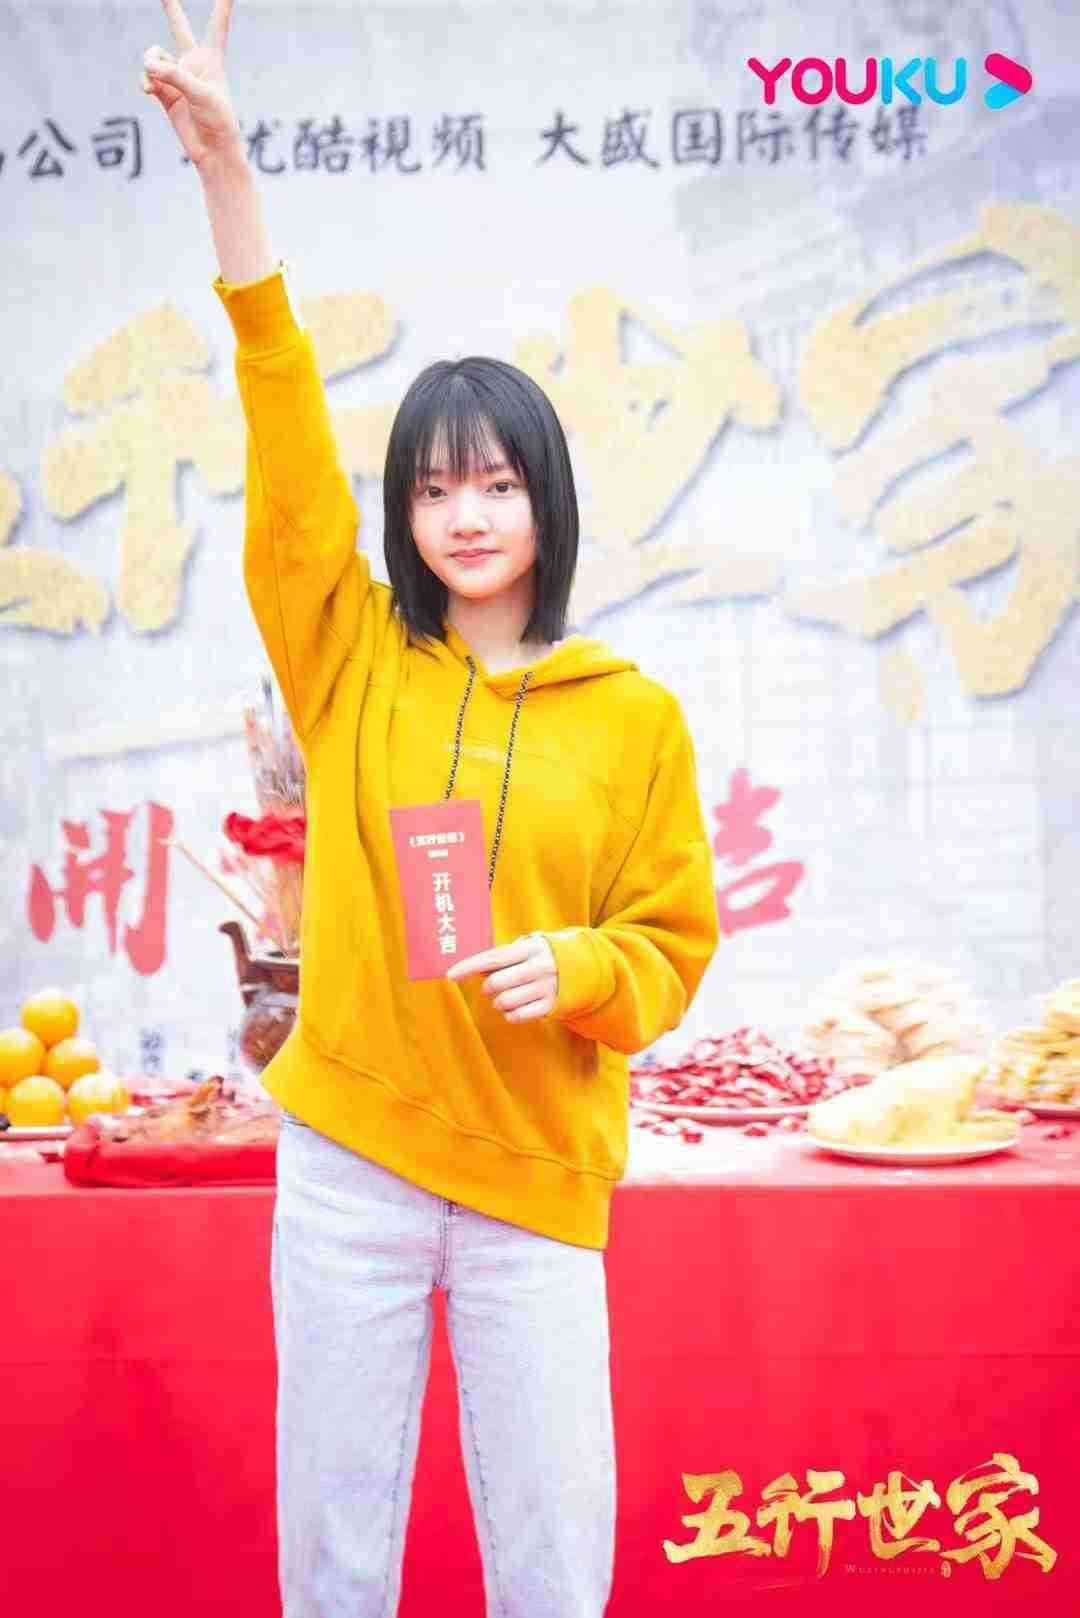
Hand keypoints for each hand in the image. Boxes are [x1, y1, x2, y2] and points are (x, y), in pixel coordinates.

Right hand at [141, 0, 241, 170]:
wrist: (213, 151)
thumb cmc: (218, 121)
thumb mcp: (200, 94)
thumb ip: (174, 75)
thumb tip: (147, 65)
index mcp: (211, 59)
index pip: (217, 26)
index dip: (222, 6)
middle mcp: (193, 64)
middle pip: (179, 28)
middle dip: (171, 9)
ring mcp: (177, 78)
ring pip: (154, 57)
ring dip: (152, 65)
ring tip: (157, 79)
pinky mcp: (164, 93)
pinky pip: (147, 77)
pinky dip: (146, 81)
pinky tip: (148, 90)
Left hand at [445, 933, 558, 1022]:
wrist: (585, 969)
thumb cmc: (545, 956)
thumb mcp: (529, 947)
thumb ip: (504, 955)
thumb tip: (476, 968)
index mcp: (530, 949)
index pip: (493, 958)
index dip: (469, 966)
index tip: (450, 974)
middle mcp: (538, 967)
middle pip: (496, 983)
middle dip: (488, 987)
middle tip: (494, 986)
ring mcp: (546, 987)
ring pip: (504, 1002)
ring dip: (499, 1002)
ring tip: (506, 997)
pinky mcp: (551, 1006)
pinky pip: (518, 1016)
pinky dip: (510, 1014)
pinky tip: (515, 1008)